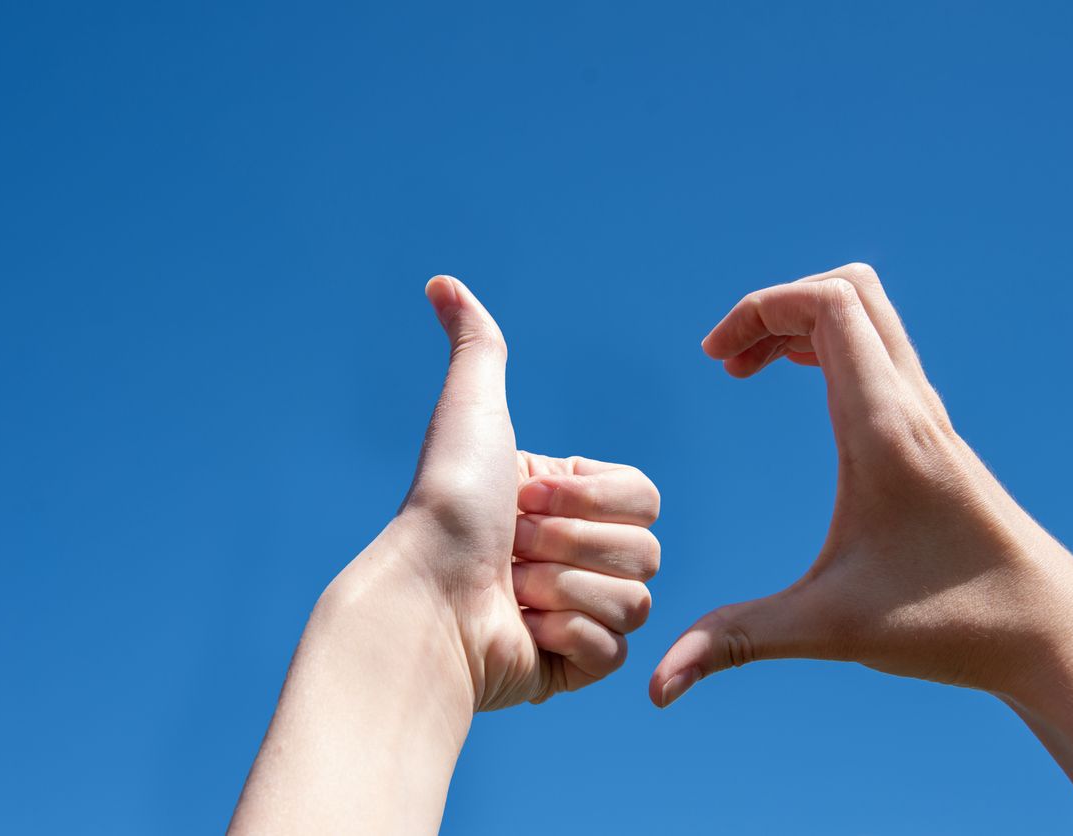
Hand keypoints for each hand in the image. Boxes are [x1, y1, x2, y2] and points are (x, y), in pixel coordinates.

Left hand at [358, 275, 660, 711]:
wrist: (424, 599)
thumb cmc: (447, 503)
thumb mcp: (470, 409)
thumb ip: (478, 344)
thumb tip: (441, 281)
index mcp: (569, 499)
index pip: (645, 495)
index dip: (589, 496)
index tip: (524, 496)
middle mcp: (578, 552)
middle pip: (648, 549)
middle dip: (569, 545)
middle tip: (510, 548)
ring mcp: (580, 610)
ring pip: (638, 600)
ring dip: (561, 591)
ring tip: (507, 591)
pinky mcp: (576, 665)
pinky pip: (616, 648)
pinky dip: (566, 638)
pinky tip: (521, 630)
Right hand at [648, 263, 1072, 824]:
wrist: (1048, 633)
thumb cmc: (950, 623)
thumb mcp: (827, 629)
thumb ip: (735, 643)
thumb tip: (656, 690)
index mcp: (884, 428)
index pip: (830, 305)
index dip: (761, 308)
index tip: (717, 361)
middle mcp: (911, 405)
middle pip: (849, 291)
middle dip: (775, 307)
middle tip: (729, 362)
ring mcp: (928, 415)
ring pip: (868, 315)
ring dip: (801, 323)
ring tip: (748, 369)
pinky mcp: (933, 434)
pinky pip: (879, 352)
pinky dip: (829, 348)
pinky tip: (802, 397)